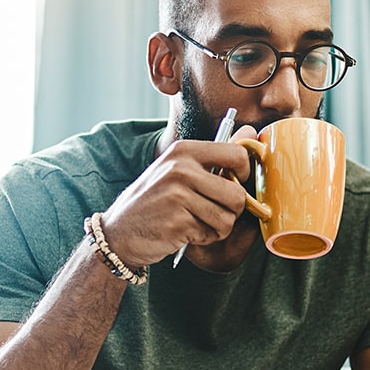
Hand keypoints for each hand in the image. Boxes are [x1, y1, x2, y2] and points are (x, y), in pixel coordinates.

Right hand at [99, 126, 256, 267]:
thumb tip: (251, 131)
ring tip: (196, 222)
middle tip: (214, 212)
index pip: (236, 154)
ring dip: (217, 228)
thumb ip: (214, 154)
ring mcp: (178, 196)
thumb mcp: (178, 169)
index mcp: (184, 151)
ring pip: (228, 219)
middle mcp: (181, 169)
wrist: (119, 232)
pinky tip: (184, 233)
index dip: (244, 174)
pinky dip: (203, 238)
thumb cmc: (154, 201)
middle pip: (237, 195)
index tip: (234, 184)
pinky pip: (211, 234)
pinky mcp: (178, 223)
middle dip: (232, 211)